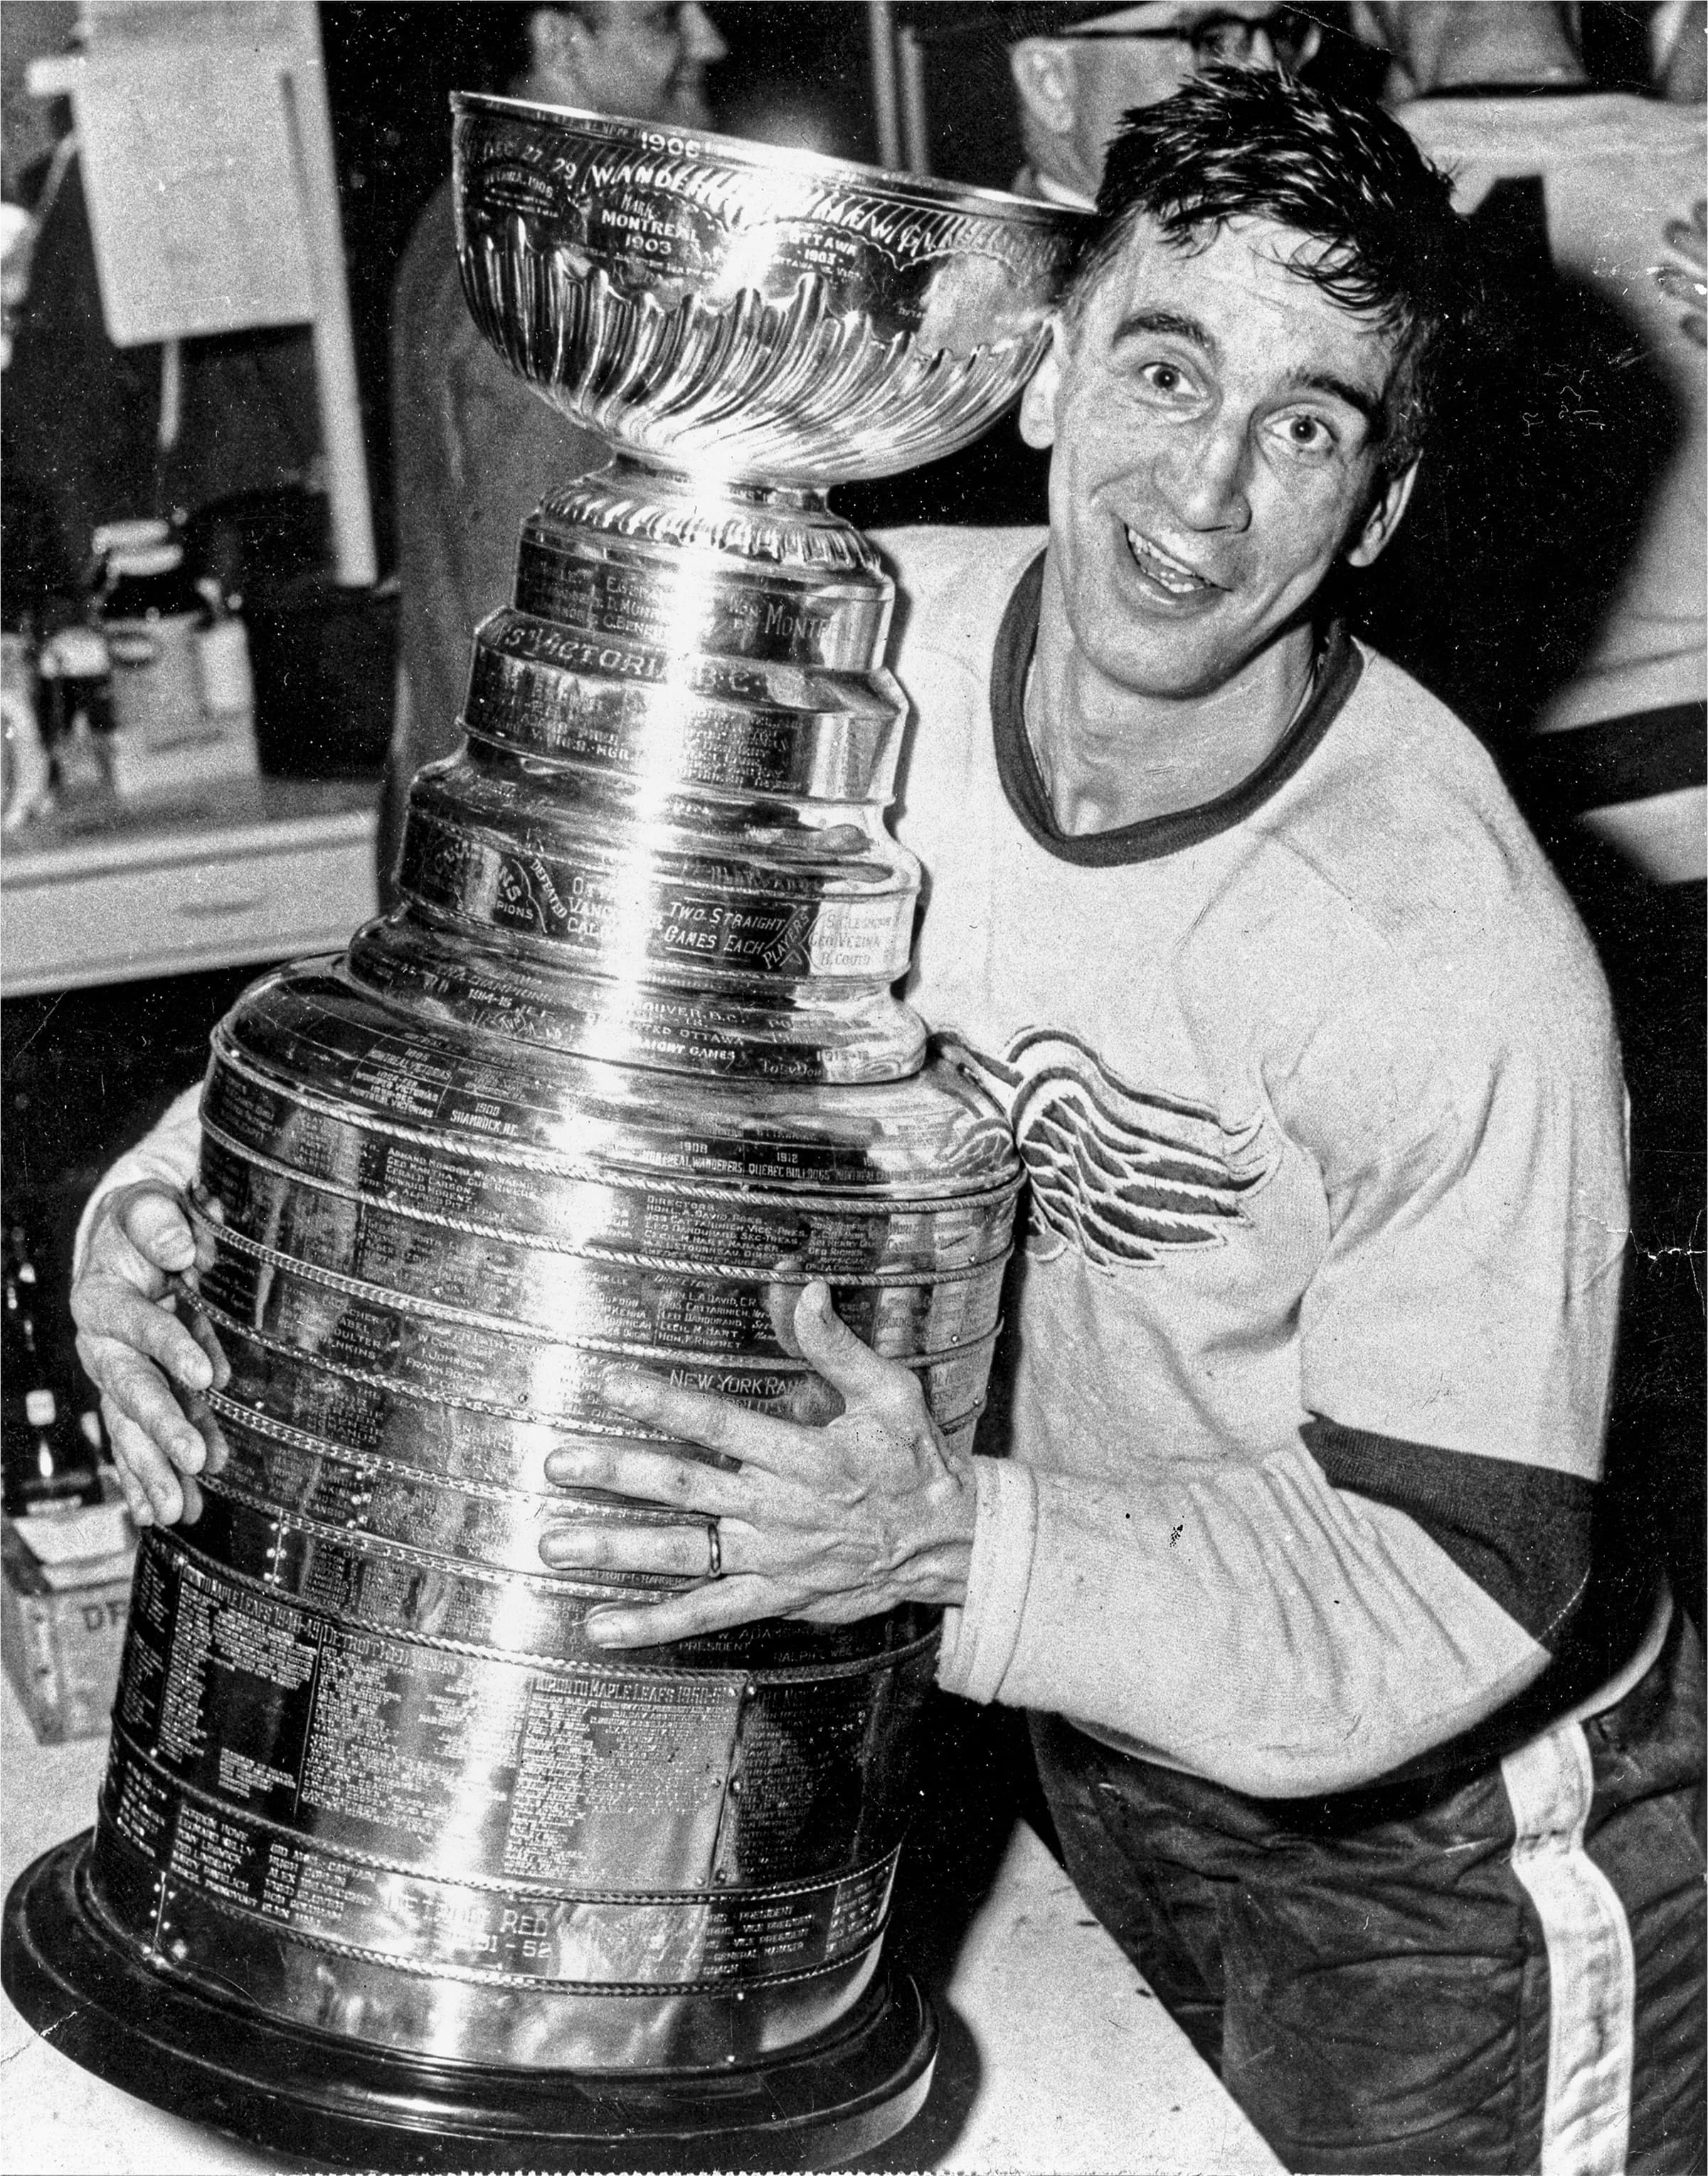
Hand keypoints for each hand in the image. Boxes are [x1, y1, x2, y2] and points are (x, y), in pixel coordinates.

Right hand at [70, 1181, 227, 1527]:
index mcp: (103, 1296)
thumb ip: (158, 1219)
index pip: (140, 1324)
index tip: (207, 1376)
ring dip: (155, 1469)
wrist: (128, 1235)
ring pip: (130, 1427)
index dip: (171, 1347)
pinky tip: (167, 1513)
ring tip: (177, 1510)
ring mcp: (115, 1375)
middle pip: (130, 1389)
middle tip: (195, 1463)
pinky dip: (150, 1477)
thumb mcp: (148, 1204)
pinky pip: (136, 1440)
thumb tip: (182, 1245)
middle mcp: (102, 1344)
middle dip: (162, 1429)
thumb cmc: (146, 1218)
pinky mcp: (130, 1395)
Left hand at [538, 1279, 977, 1647]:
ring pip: (685, 1553)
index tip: (610, 1384)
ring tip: (554, 1544)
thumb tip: (804, 1289)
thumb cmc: (914, 1459)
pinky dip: (652, 1623)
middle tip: (558, 1464)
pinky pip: (706, 1613)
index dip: (666, 1404)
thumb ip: (839, 1347)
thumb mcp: (892, 1394)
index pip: (723, 1425)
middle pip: (688, 1488)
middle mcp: (782, 1509)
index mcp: (808, 1455)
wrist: (947, 1544)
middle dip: (619, 1475)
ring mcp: (773, 1559)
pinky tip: (599, 1626)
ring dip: (617, 1550)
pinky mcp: (774, 1596)